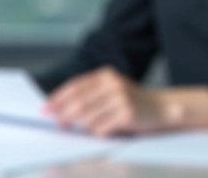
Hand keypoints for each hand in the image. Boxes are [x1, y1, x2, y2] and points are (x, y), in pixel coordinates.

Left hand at [44, 67, 167, 136]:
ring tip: (81, 130)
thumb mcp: (112, 90)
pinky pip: (102, 127)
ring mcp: (121, 98)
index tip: (45, 108)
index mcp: (106, 75)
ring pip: (89, 117)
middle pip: (79, 101)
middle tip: (56, 123)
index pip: (75, 86)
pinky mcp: (127, 113)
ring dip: (82, 127)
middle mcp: (113, 83)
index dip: (58, 98)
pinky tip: (100, 133)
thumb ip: (91, 95)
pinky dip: (97, 133)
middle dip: (63, 114)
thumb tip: (60, 108)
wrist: (162, 108)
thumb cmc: (132, 103)